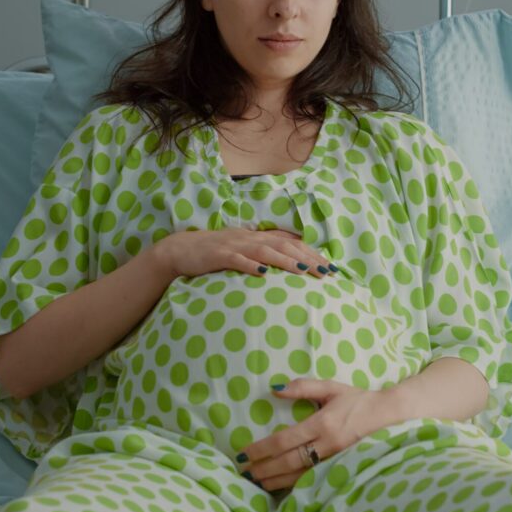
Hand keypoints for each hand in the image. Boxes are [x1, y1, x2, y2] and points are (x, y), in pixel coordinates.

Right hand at [155, 228, 336, 281]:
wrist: (181, 249)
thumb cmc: (215, 253)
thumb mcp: (243, 250)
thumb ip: (264, 251)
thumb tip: (292, 257)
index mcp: (256, 237)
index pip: (290, 242)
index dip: (311, 253)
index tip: (330, 266)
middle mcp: (249, 238)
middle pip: (283, 245)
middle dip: (306, 257)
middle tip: (326, 272)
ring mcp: (234, 246)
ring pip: (264, 250)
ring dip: (285, 261)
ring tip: (304, 270)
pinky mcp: (218, 256)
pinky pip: (237, 260)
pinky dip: (250, 266)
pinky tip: (263, 274)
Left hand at [234, 379, 392, 491]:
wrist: (390, 417)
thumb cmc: (358, 400)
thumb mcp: (331, 388)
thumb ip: (303, 387)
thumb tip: (275, 389)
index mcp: (322, 423)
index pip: (285, 440)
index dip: (263, 448)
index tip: (245, 452)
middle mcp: (327, 444)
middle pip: (288, 461)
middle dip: (264, 468)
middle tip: (244, 471)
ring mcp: (334, 459)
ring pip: (299, 475)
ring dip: (275, 480)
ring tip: (257, 481)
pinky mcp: (340, 467)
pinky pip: (313, 478)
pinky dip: (294, 484)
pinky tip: (281, 485)